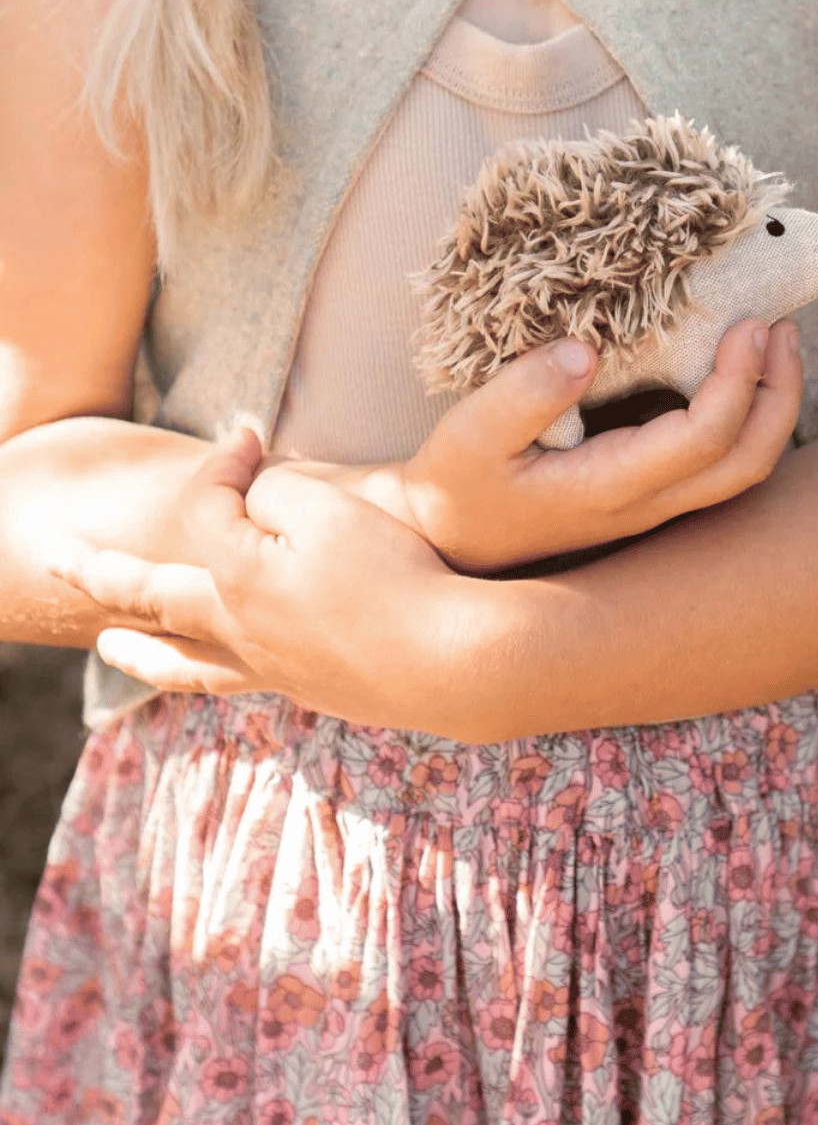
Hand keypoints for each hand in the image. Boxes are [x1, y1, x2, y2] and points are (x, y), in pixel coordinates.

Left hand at [50, 431, 480, 728]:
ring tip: (104, 648)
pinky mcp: (308, 689)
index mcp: (236, 577)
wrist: (450, 661)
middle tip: (59, 560)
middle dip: (102, 573)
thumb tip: (249, 495)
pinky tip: (208, 670)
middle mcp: (238, 628)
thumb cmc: (392, 577)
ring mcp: (271, 668)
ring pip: (182, 661)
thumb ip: (272, 493)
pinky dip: (198, 673)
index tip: (248, 434)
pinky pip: (230, 682)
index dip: (221, 463)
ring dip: (136, 651)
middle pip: (153, 598)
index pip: (205, 507)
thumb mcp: (329, 509)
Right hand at [351, 317, 802, 572]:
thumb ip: (523, 393)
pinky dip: (747, 416)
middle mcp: (646, 504)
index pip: (703, 440)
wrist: (452, 538)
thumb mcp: (470, 436)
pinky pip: (721, 463)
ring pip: (744, 470)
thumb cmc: (460, 485)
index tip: (748, 323)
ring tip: (772, 341)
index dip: (738, 381)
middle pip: (749, 463)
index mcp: (609, 487)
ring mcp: (653, 505)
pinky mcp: (650, 494)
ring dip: (771, 406)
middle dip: (779, 394)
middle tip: (779, 326)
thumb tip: (586, 349)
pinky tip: (737, 371)